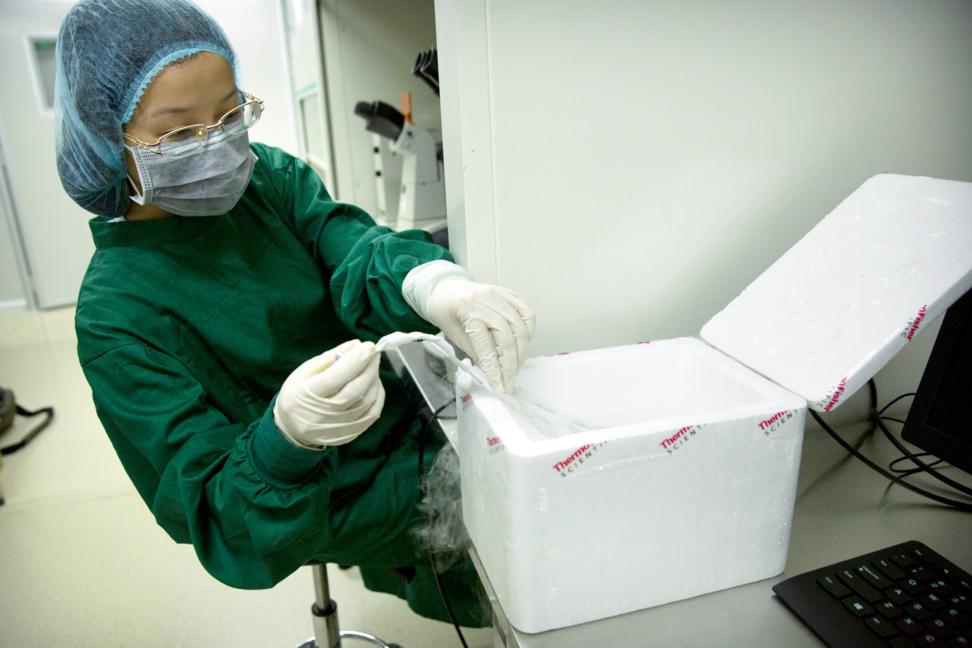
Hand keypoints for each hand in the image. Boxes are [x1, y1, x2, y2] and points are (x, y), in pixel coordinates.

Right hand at [273, 340, 384, 448]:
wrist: (291, 428)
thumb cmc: (297, 394)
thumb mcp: (304, 371)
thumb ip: (329, 357)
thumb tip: (356, 345)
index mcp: (307, 394)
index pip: (336, 377)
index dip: (356, 360)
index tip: (368, 346)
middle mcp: (323, 414)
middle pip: (355, 390)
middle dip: (369, 368)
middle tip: (374, 353)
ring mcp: (338, 427)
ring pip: (366, 402)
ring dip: (374, 380)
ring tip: (372, 367)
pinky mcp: (349, 435)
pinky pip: (372, 415)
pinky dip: (377, 396)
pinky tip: (374, 384)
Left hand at [425, 278, 535, 392]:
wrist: (445, 289)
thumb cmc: (446, 312)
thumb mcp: (454, 336)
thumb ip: (475, 353)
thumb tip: (492, 375)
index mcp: (468, 310)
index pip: (486, 346)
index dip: (494, 370)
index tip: (499, 387)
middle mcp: (487, 300)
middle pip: (508, 338)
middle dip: (510, 366)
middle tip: (508, 384)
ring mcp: (501, 295)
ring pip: (521, 328)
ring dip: (521, 354)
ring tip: (514, 370)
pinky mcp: (510, 295)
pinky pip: (527, 315)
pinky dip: (528, 334)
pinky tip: (522, 347)